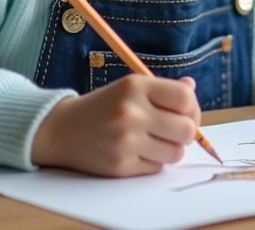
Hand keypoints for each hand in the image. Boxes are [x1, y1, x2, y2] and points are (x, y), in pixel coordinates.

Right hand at [32, 75, 202, 176]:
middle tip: (173, 130)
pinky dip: (153, 161)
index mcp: (136, 86)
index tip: (186, 112)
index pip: (185, 98)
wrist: (62, 129)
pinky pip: (157, 167)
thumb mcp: (130, 87)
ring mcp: (126, 141)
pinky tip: (138, 151)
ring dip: (170, 149)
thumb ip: (163, 89)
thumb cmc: (103, 106)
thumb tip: (191, 87)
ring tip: (154, 141)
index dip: (192, 107)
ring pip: (176, 153)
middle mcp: (131, 112)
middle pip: (186, 129)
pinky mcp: (121, 165)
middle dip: (185, 132)